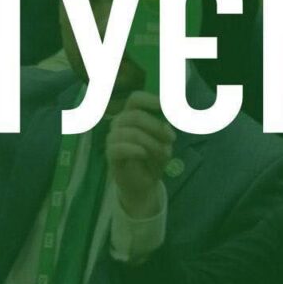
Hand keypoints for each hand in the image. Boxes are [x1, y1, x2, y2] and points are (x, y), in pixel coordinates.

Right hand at [107, 91, 173, 217]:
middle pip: (135, 115)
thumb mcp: (165, 143)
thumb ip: (164, 131)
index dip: (150, 100)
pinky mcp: (110, 155)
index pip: (136, 99)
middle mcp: (119, 123)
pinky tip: (143, 154)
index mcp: (131, 115)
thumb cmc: (153, 159)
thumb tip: (167, 126)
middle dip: (157, 127)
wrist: (144, 184)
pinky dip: (134, 149)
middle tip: (172, 139)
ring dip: (151, 142)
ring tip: (163, 154)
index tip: (165, 106)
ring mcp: (113, 139)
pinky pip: (118, 147)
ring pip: (130, 132)